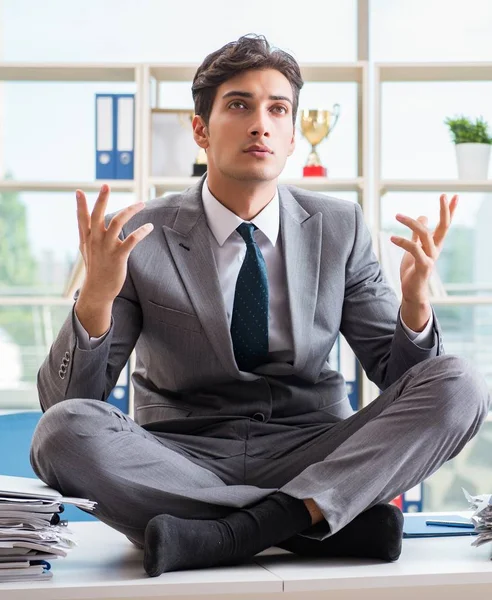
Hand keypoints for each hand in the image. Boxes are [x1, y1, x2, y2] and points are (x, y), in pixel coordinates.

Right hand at [76, 184, 152, 304]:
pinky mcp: (118, 256)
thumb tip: (83, 223)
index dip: (80, 205)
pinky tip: (149, 226)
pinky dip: (141, 231)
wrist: (98, 290)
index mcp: (87, 238)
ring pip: (117, 222)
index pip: (82, 218)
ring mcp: (106, 248)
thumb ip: (86, 235)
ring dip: (130, 210)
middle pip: (97, 216)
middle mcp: (95, 240)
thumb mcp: (86, 250)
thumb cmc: (95, 269)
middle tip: (106, 185)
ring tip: (142, 203)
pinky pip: (131, 240)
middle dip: (101, 200)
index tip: (78, 191)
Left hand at [390, 193, 457, 305]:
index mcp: (434, 244)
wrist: (412, 291)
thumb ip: (417, 233)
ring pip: (425, 235)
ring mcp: (430, 257)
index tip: (454, 195)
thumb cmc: (413, 269)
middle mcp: (436, 249)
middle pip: (444, 227)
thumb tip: (423, 216)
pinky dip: (402, 241)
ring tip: (397, 215)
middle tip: (444, 195)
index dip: (450, 210)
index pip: (445, 224)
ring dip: (411, 223)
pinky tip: (391, 238)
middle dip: (445, 210)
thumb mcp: (415, 247)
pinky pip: (414, 249)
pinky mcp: (422, 265)